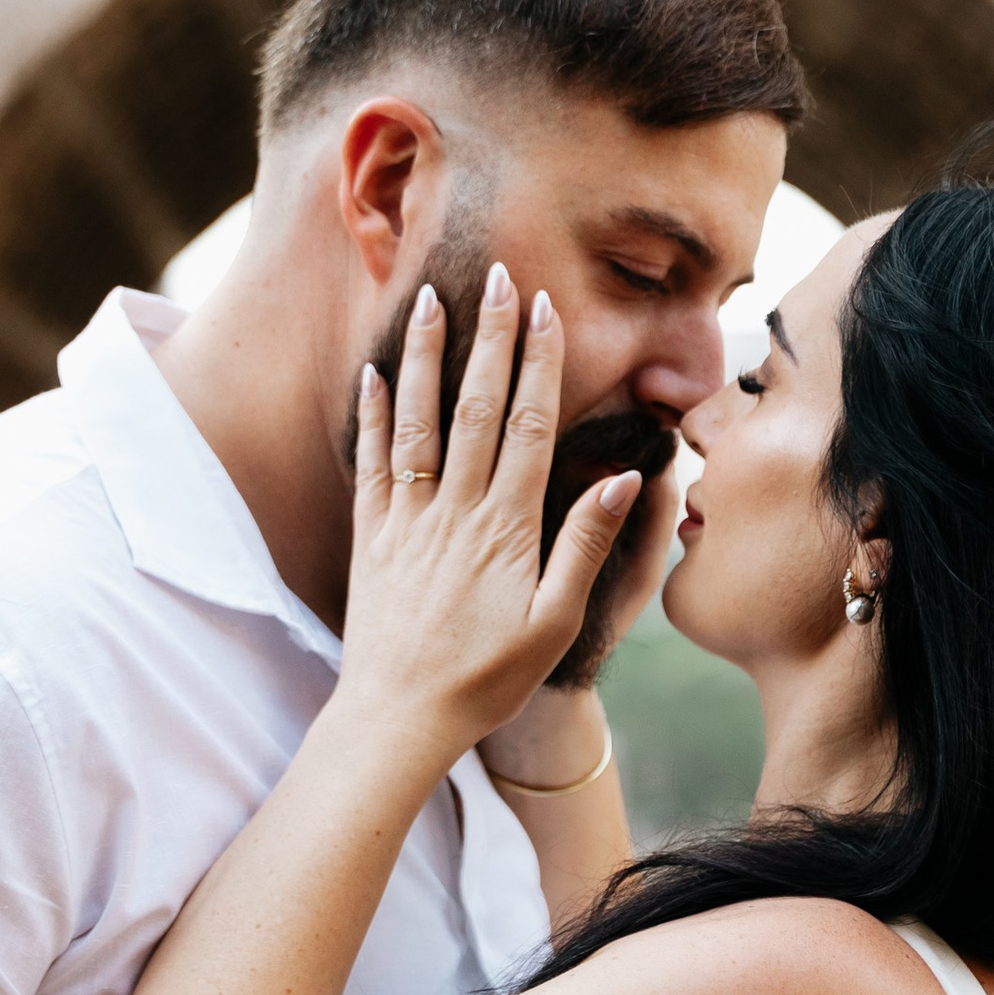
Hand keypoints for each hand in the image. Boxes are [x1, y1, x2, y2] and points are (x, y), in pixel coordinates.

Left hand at [343, 269, 641, 774]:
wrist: (397, 719)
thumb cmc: (486, 680)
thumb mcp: (555, 623)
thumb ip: (586, 545)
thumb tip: (622, 476)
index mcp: (506, 526)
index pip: (527, 424)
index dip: (538, 361)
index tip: (546, 308)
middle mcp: (454, 510)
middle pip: (475, 405)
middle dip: (489, 335)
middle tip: (498, 275)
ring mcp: (407, 519)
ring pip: (418, 421)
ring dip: (427, 356)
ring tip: (430, 299)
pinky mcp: (371, 537)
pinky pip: (372, 462)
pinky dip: (374, 414)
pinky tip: (375, 372)